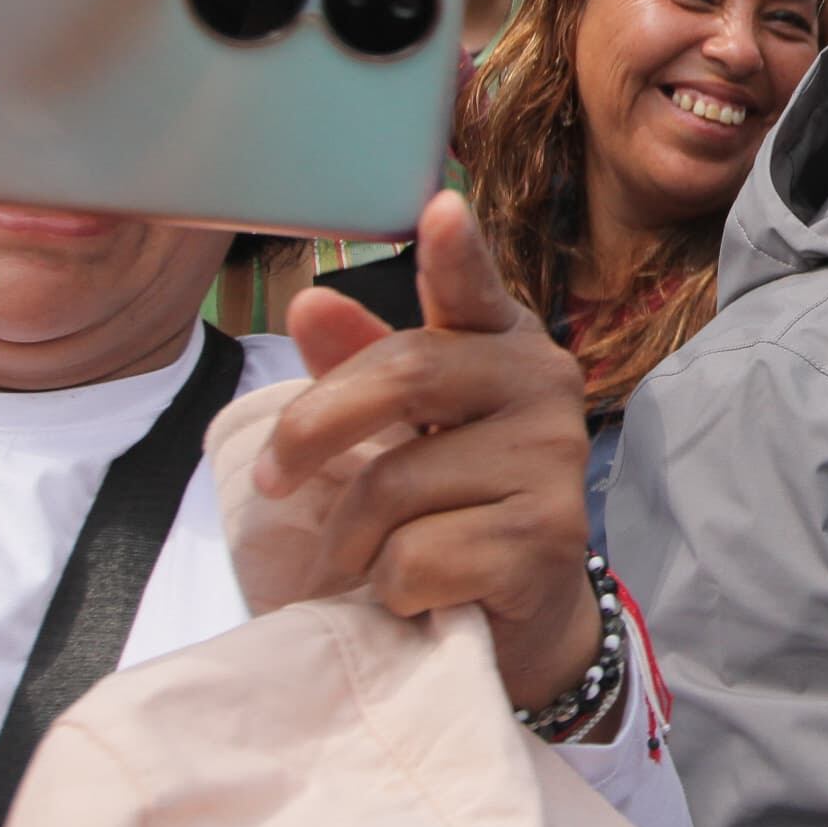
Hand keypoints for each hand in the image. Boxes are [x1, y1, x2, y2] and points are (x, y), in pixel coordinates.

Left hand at [262, 192, 598, 711]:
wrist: (519, 616)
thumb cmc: (450, 504)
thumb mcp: (401, 429)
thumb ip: (359, 366)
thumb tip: (310, 303)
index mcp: (502, 343)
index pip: (476, 288)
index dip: (458, 251)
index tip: (440, 210)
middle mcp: (544, 385)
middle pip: (405, 376)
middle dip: (313, 431)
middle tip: (273, 480)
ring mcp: (554, 461)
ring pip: (394, 487)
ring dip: (350, 542)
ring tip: (368, 559)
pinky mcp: (548, 539)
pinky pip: (416, 559)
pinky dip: (390, 590)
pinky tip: (421, 594)